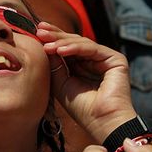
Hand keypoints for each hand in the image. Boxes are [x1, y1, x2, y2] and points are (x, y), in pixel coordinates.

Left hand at [38, 22, 134, 142]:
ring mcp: (105, 59)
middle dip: (55, 35)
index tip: (35, 32)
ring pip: (81, 43)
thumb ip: (54, 65)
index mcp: (82, 66)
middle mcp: (94, 60)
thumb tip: (45, 45)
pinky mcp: (116, 59)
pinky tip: (60, 50)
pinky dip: (75, 48)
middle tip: (39, 30)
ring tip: (46, 45)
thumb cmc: (81, 108)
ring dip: (62, 42)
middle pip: (73, 42)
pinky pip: (92, 48)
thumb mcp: (61, 84)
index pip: (66, 47)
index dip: (52, 39)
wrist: (101, 122)